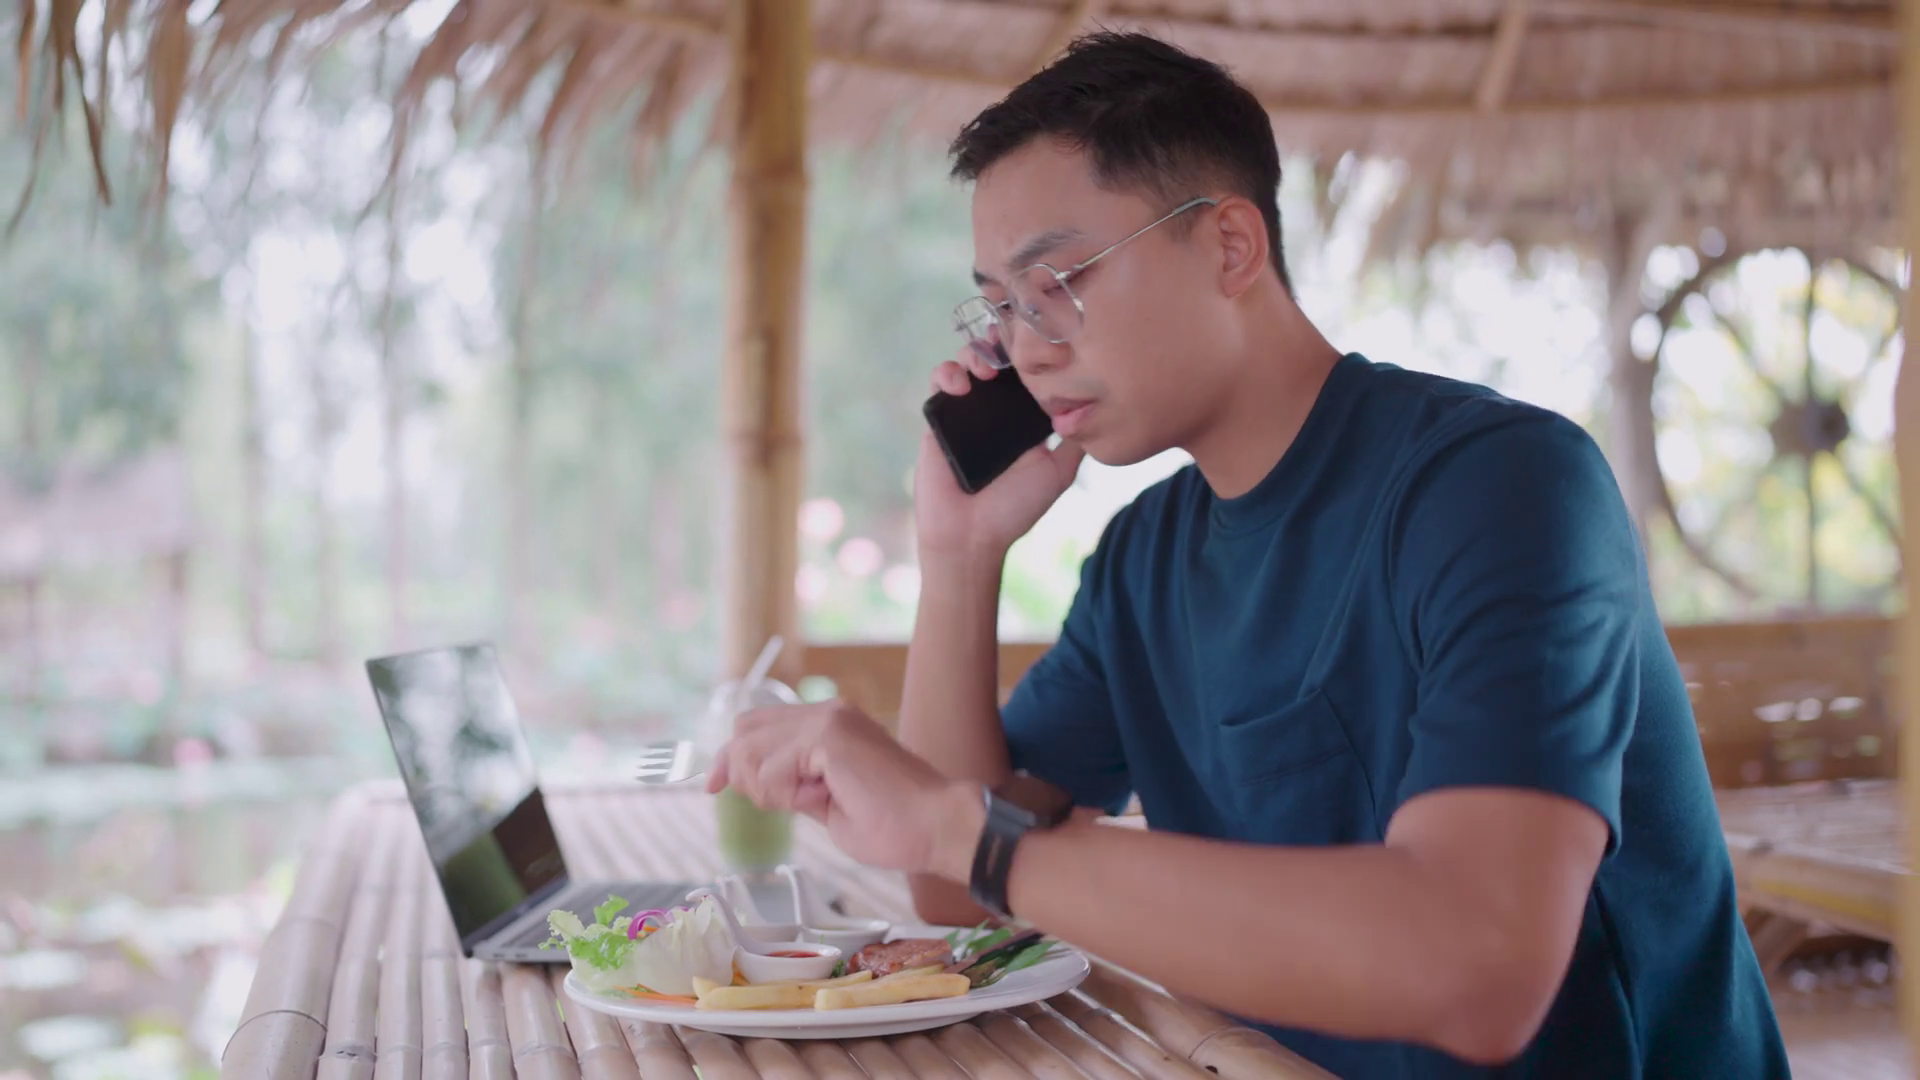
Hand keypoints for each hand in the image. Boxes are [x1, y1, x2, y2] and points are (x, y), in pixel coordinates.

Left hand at [707, 700, 985, 879]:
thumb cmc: (893, 826)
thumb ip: (794, 785)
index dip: (729, 757)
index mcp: (830, 722)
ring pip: (752, 751)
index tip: (712, 786)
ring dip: (769, 789)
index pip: (756, 726)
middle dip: (744, 775)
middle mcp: (826, 711)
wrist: (934, 828)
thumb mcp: (826, 803)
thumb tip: (757, 784)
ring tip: (813, 801)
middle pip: (744, 732)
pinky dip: (786, 795)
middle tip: (783, 804)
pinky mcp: (829, 736)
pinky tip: (822, 799)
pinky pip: (772, 770)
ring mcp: (828, 719)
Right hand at [916, 350, 1085, 564]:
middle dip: (1004, 341)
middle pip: (999, 356)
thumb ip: (1076, 441)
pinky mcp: (939, 416)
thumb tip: (1098, 408)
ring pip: (969, 360)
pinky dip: (948, 373)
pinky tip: (962, 385)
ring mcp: (967, 409)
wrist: (971, 535)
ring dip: (976, 352)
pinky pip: (940, 382)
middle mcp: (996, 408)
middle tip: (1012, 346)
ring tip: (987, 368)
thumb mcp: (1059, 472)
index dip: (1034, 351)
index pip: (1030, 371)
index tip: (1044, 339)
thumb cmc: (1015, 509)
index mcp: (1024, 417)